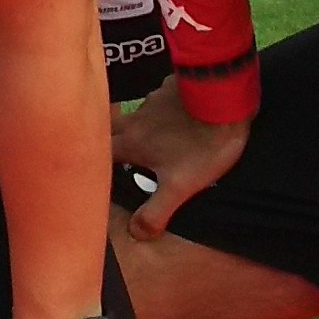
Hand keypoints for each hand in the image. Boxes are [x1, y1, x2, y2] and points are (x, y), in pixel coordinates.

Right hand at [110, 77, 245, 239]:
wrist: (225, 100)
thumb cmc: (201, 146)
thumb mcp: (179, 187)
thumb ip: (155, 212)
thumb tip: (134, 232)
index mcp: (133, 143)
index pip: (101, 155)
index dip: (95, 165)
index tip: (93, 174)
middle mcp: (136, 119)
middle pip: (110, 128)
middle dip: (107, 140)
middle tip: (112, 153)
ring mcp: (154, 98)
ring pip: (134, 114)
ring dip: (134, 126)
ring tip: (146, 138)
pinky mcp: (172, 87)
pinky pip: (157, 99)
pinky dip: (159, 110)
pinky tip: (174, 116)